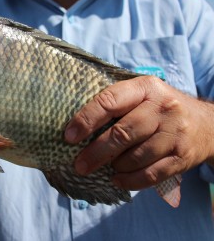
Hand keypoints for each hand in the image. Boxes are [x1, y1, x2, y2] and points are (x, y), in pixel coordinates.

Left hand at [65, 76, 213, 190]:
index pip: (110, 101)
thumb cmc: (160, 108)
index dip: (87, 119)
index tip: (69, 136)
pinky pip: (152, 174)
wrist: (207, 124)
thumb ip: (115, 104)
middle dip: (96, 152)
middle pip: (122, 133)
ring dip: (115, 166)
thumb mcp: (142, 94)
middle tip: (79, 164)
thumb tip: (77, 127)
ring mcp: (175, 133)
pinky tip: (118, 180)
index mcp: (145, 88)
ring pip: (136, 156)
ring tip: (103, 168)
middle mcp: (162, 108)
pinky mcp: (182, 156)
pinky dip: (131, 180)